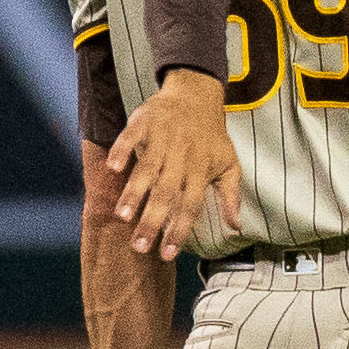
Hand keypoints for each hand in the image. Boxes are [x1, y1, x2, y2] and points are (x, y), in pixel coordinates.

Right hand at [106, 70, 243, 257]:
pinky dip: (122, 150)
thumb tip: (237, 227)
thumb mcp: (230, 165)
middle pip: (166, 194)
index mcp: (201, 171)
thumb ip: (231, 197)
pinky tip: (112, 168)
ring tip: (122, 216)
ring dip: (134, 193)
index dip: (179, 231)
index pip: (190, 207)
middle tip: (139, 247)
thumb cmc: (212, 136)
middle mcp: (182, 158)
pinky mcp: (145, 121)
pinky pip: (132, 136)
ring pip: (147, 169)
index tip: (166, 255)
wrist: (198, 94)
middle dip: (152, 221)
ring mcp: (162, 139)